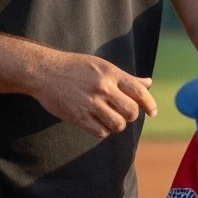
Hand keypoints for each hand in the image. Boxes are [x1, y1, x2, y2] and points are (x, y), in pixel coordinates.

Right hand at [32, 51, 156, 137]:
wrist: (44, 72)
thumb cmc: (74, 67)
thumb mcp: (101, 66)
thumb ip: (125, 77)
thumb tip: (148, 83)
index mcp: (110, 73)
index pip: (139, 91)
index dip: (150, 104)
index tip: (152, 112)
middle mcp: (103, 87)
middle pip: (131, 111)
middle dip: (131, 115)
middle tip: (123, 113)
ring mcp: (90, 103)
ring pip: (118, 124)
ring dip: (117, 124)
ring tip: (110, 118)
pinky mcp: (79, 117)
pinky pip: (101, 132)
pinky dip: (103, 131)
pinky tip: (97, 123)